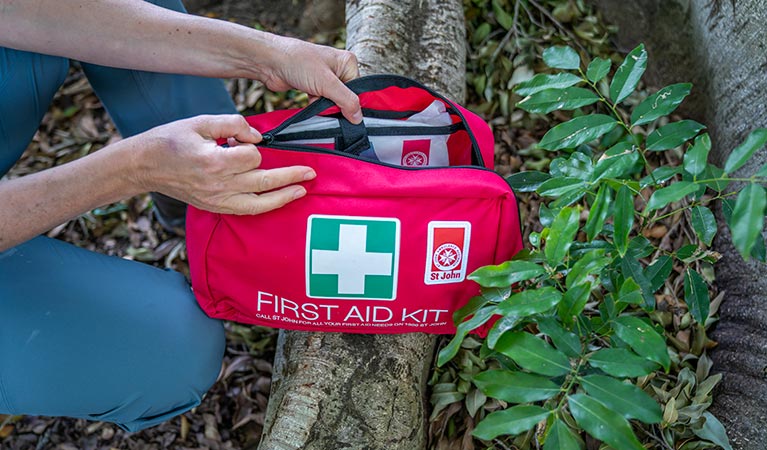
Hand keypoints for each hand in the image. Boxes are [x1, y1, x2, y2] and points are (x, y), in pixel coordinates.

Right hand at [131, 115, 314, 214]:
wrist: (144, 165)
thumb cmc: (171, 140)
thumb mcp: (201, 122)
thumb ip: (233, 124)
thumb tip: (256, 137)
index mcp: (214, 161)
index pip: (252, 155)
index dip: (252, 144)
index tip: (242, 139)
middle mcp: (218, 185)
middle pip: (264, 180)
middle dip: (291, 176)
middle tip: (311, 172)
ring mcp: (217, 200)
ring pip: (260, 202)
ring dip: (284, 196)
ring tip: (302, 190)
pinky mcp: (215, 207)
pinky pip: (247, 211)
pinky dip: (266, 206)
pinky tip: (280, 200)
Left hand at [261, 36, 362, 122]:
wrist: (271, 63)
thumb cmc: (298, 62)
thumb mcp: (327, 83)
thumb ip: (346, 101)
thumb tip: (358, 118)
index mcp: (347, 62)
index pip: (359, 90)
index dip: (352, 103)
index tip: (347, 115)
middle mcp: (338, 69)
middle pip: (346, 97)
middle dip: (335, 105)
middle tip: (326, 106)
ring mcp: (326, 78)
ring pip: (333, 102)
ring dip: (324, 107)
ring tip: (314, 100)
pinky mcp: (314, 86)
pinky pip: (322, 103)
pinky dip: (316, 106)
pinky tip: (309, 102)